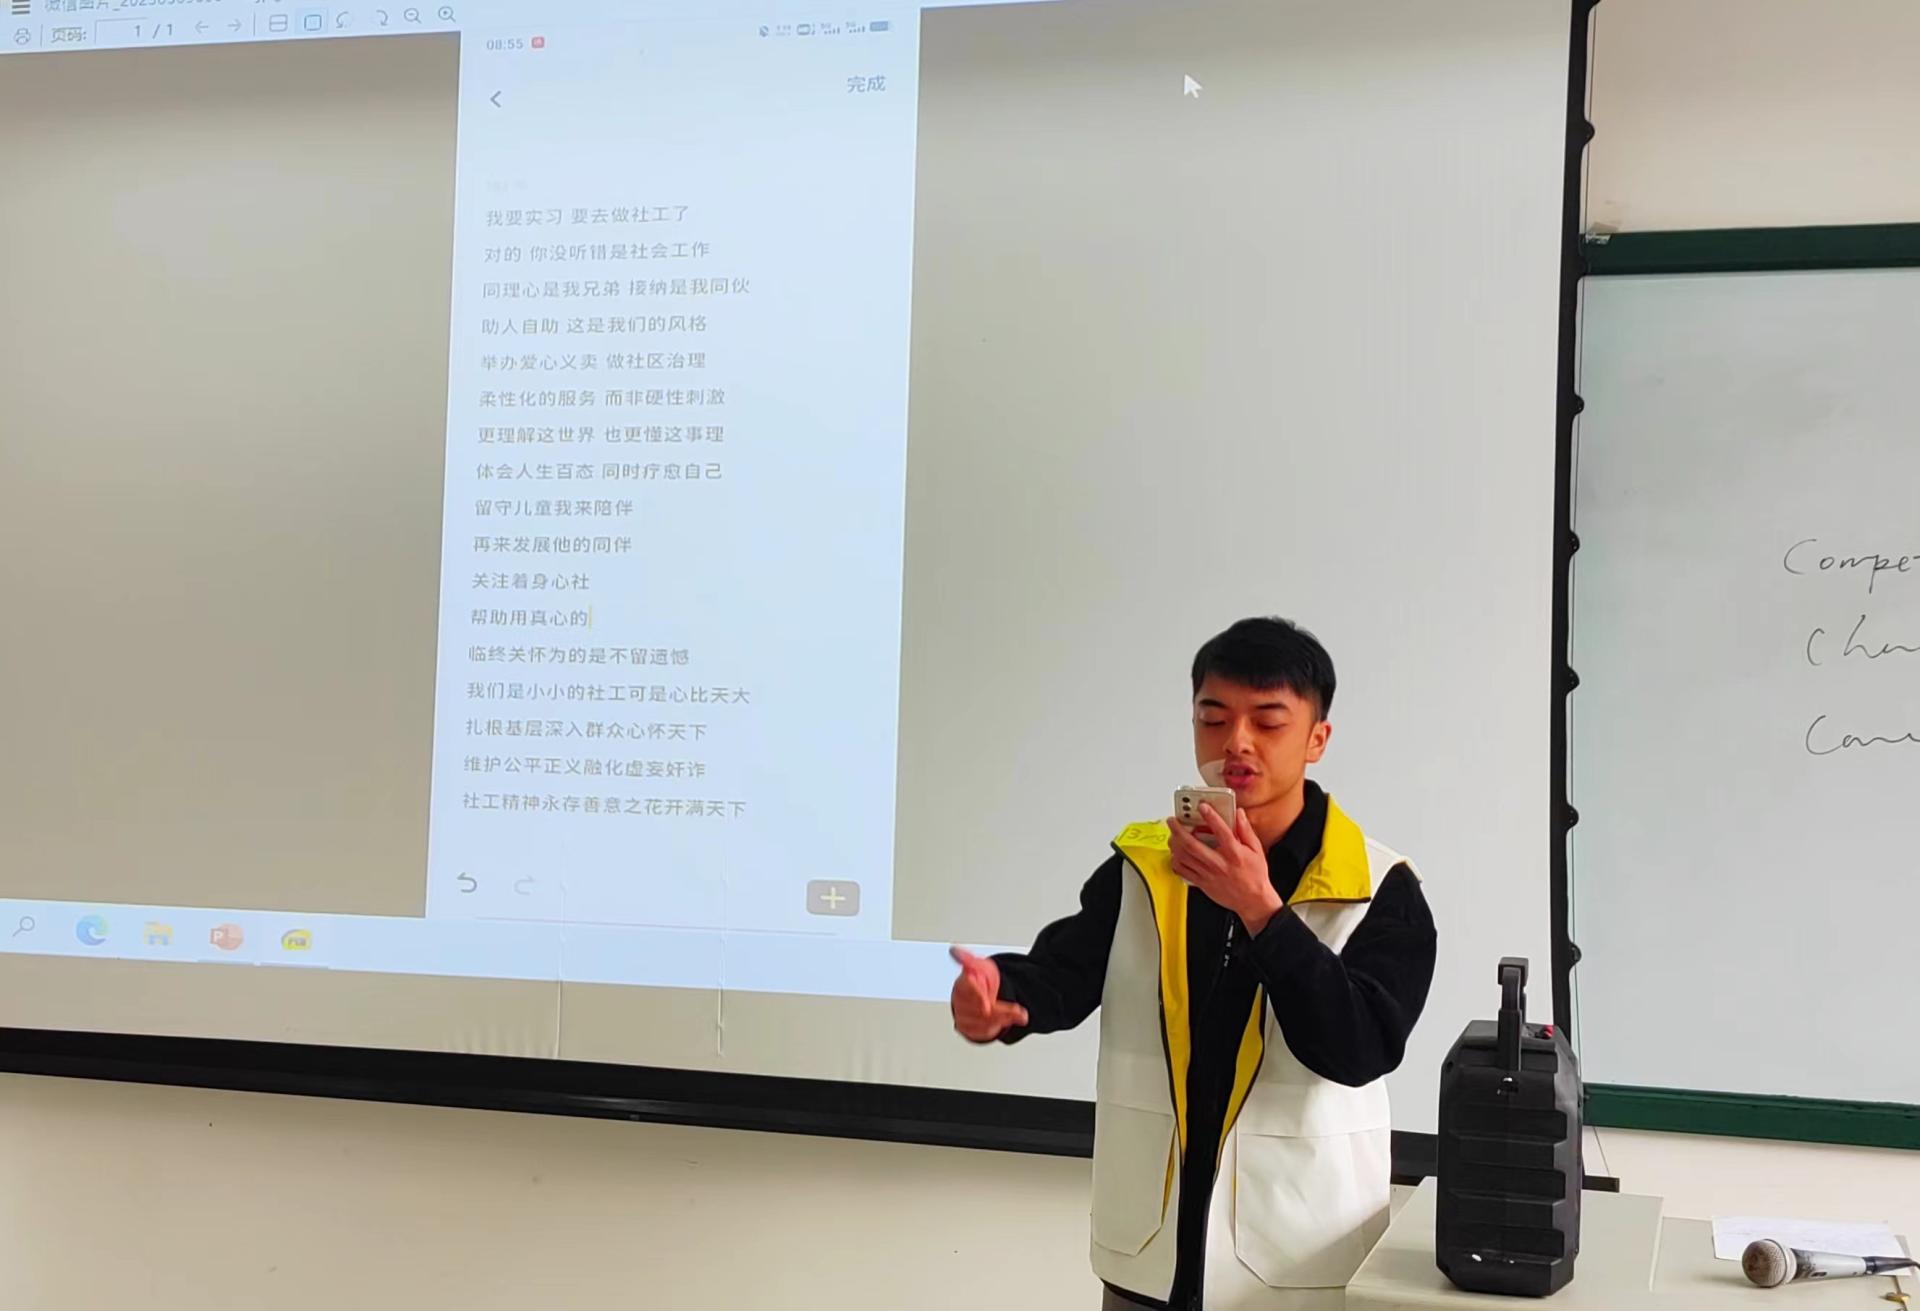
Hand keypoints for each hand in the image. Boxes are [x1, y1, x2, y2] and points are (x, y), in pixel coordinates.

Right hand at [949, 946, 1028, 1042]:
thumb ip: (968, 959)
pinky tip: (1010, 1020)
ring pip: (984, 1022)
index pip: (966, 991)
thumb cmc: (980, 979)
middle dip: (1000, 1010)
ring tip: (1018, 1014)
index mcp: (961, 985)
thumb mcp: (979, 965)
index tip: (987, 1006)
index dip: (978, 998)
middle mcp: (959, 1002)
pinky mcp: (968, 1029)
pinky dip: (1000, 1026)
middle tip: (1017, 1010)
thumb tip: (953, 950)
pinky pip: (984, 1031)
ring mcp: (963, 1016)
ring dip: (1004, 1018)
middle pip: (979, 1010)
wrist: (984, 992)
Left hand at [1168, 805, 1282, 933]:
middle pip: (1193, 845)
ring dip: (1174, 844)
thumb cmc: (1255, 876)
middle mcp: (1219, 863)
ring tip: (1172, 835)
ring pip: (1185, 857)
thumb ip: (1246, 831)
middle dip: (1179, 830)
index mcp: (1234, 853)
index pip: (1221, 831)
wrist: (1253, 901)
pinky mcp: (1202, 883)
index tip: (1202, 806)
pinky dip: (1176, 861)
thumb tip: (1239, 814)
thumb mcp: (1256, 850)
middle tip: (1173, 821)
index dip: (1210, 816)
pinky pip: (1183, 871)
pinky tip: (1176, 854)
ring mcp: (1209, 874)